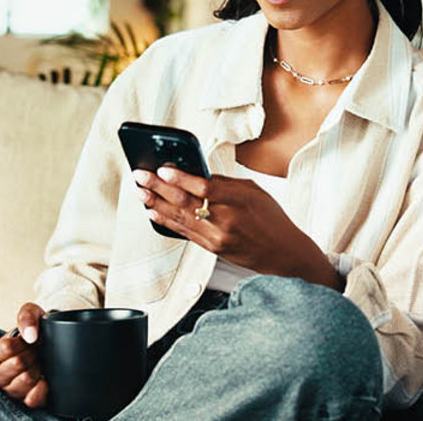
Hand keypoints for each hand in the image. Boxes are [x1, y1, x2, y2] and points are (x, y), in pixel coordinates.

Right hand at [0, 302, 49, 407]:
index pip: (6, 348)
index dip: (22, 342)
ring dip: (37, 368)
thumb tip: (30, 336)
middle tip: (34, 352)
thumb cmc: (33, 333)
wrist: (46, 346)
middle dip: (32, 354)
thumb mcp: (30, 314)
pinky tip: (43, 378)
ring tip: (37, 363)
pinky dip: (42, 387)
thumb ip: (27, 316)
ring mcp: (8, 391)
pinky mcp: (23, 401)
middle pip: (18, 363)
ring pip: (26, 380)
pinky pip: (32, 399)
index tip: (26, 341)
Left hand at [132, 166, 342, 290]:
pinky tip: (153, 212)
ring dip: (156, 204)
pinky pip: (184, 232)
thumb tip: (196, 173)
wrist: (282, 253)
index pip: (205, 188)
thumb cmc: (271, 217)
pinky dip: (166, 221)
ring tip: (140, 192)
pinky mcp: (212, 248)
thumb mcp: (254, 191)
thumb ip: (225, 183)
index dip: (181, 178)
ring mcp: (217, 237)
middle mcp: (226, 220)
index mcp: (240, 201)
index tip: (162, 169)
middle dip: (159, 188)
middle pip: (186, 202)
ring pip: (180, 218)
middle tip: (140, 176)